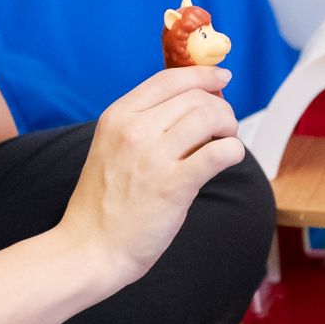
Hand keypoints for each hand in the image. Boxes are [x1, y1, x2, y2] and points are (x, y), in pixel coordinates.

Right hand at [57, 68, 245, 288]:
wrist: (90, 248)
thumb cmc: (104, 204)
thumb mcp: (112, 147)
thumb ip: (145, 123)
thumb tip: (195, 100)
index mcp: (117, 116)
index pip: (170, 78)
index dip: (203, 74)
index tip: (221, 78)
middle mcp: (134, 130)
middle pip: (196, 97)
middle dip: (220, 108)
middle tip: (223, 127)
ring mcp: (153, 156)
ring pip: (212, 117)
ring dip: (228, 128)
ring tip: (224, 144)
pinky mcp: (174, 184)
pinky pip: (221, 152)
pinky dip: (234, 151)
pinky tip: (228, 160)